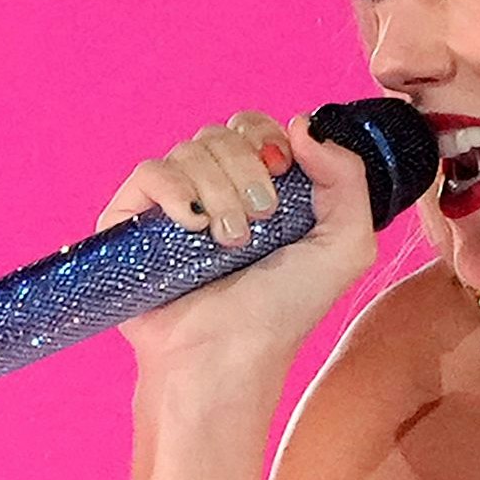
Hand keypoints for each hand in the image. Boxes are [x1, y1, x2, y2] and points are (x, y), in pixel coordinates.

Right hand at [97, 107, 380, 369]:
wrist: (228, 355)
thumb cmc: (284, 311)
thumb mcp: (345, 246)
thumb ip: (347, 178)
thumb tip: (302, 124)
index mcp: (261, 187)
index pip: (257, 127)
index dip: (271, 140)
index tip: (284, 177)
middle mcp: (214, 190)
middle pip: (224, 132)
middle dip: (248, 169)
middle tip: (260, 219)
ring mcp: (172, 204)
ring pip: (190, 150)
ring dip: (218, 190)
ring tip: (229, 242)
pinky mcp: (132, 221)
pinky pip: (150, 172)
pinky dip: (174, 190)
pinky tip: (190, 225)